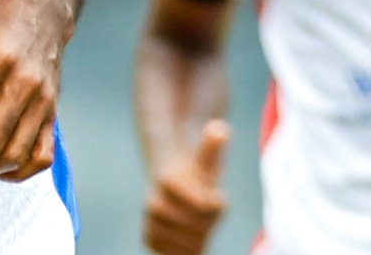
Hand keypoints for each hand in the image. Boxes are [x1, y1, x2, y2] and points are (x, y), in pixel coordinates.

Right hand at [144, 118, 229, 254]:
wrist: (170, 188)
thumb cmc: (194, 175)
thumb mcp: (206, 161)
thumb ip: (211, 147)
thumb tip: (221, 129)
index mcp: (168, 181)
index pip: (206, 207)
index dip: (217, 205)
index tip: (215, 197)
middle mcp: (154, 204)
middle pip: (200, 228)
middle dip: (209, 222)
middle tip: (205, 211)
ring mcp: (151, 223)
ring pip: (191, 245)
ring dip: (200, 237)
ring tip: (196, 222)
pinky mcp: (150, 240)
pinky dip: (188, 250)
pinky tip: (188, 238)